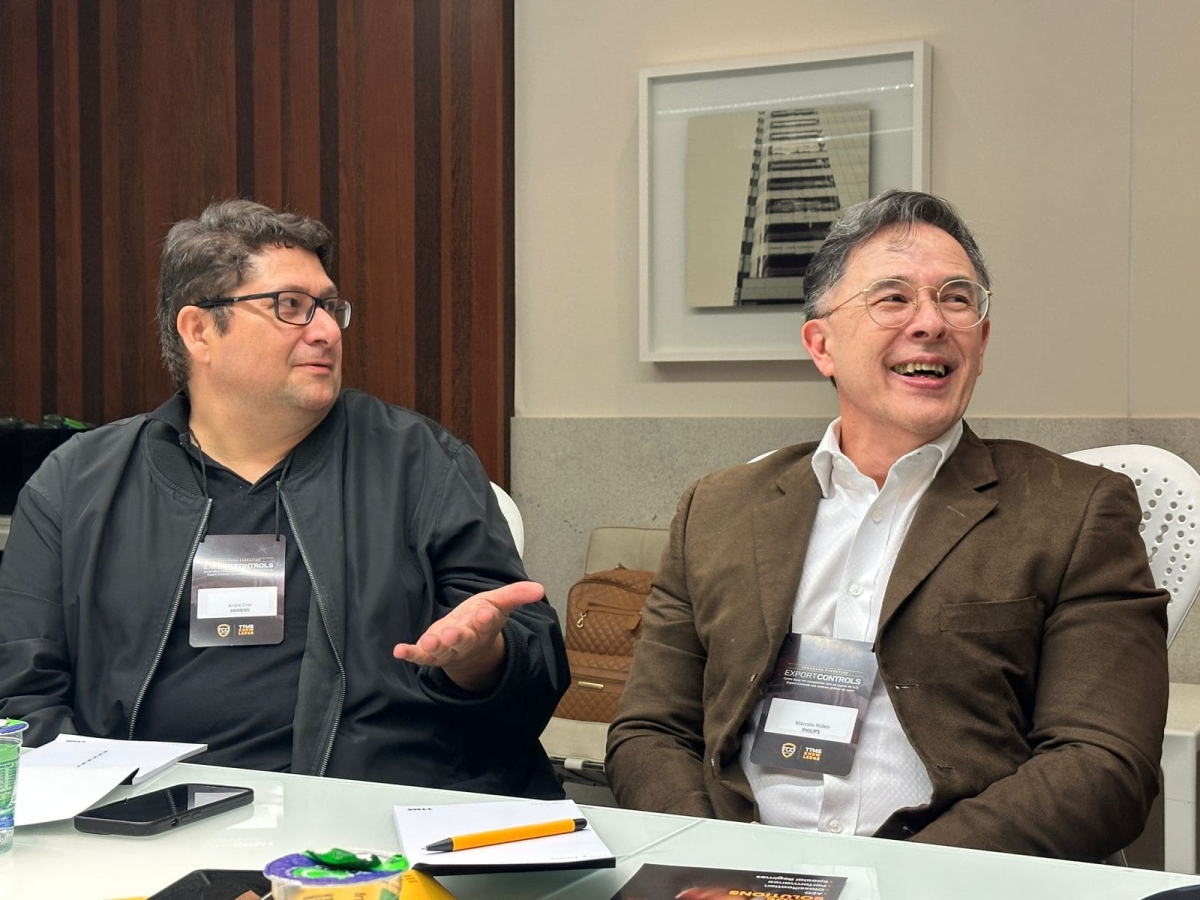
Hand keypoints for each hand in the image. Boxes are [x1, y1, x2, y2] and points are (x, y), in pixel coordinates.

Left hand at [392, 581, 545, 691]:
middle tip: (453, 634)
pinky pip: (420, 656)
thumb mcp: (499, 603)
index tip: (486, 612)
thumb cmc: (481, 620)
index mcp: (484, 626)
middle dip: (459, 637)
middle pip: (464, 640)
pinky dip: (410, 654)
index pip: (488, 622)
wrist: (471, 650)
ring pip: (442, 650)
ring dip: (435, 646)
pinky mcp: (431, 653)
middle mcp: (467, 640)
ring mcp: (448, 649)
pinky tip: (399, 651)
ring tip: (428, 642)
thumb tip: (539, 588)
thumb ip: (516, 594)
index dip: (486, 618)